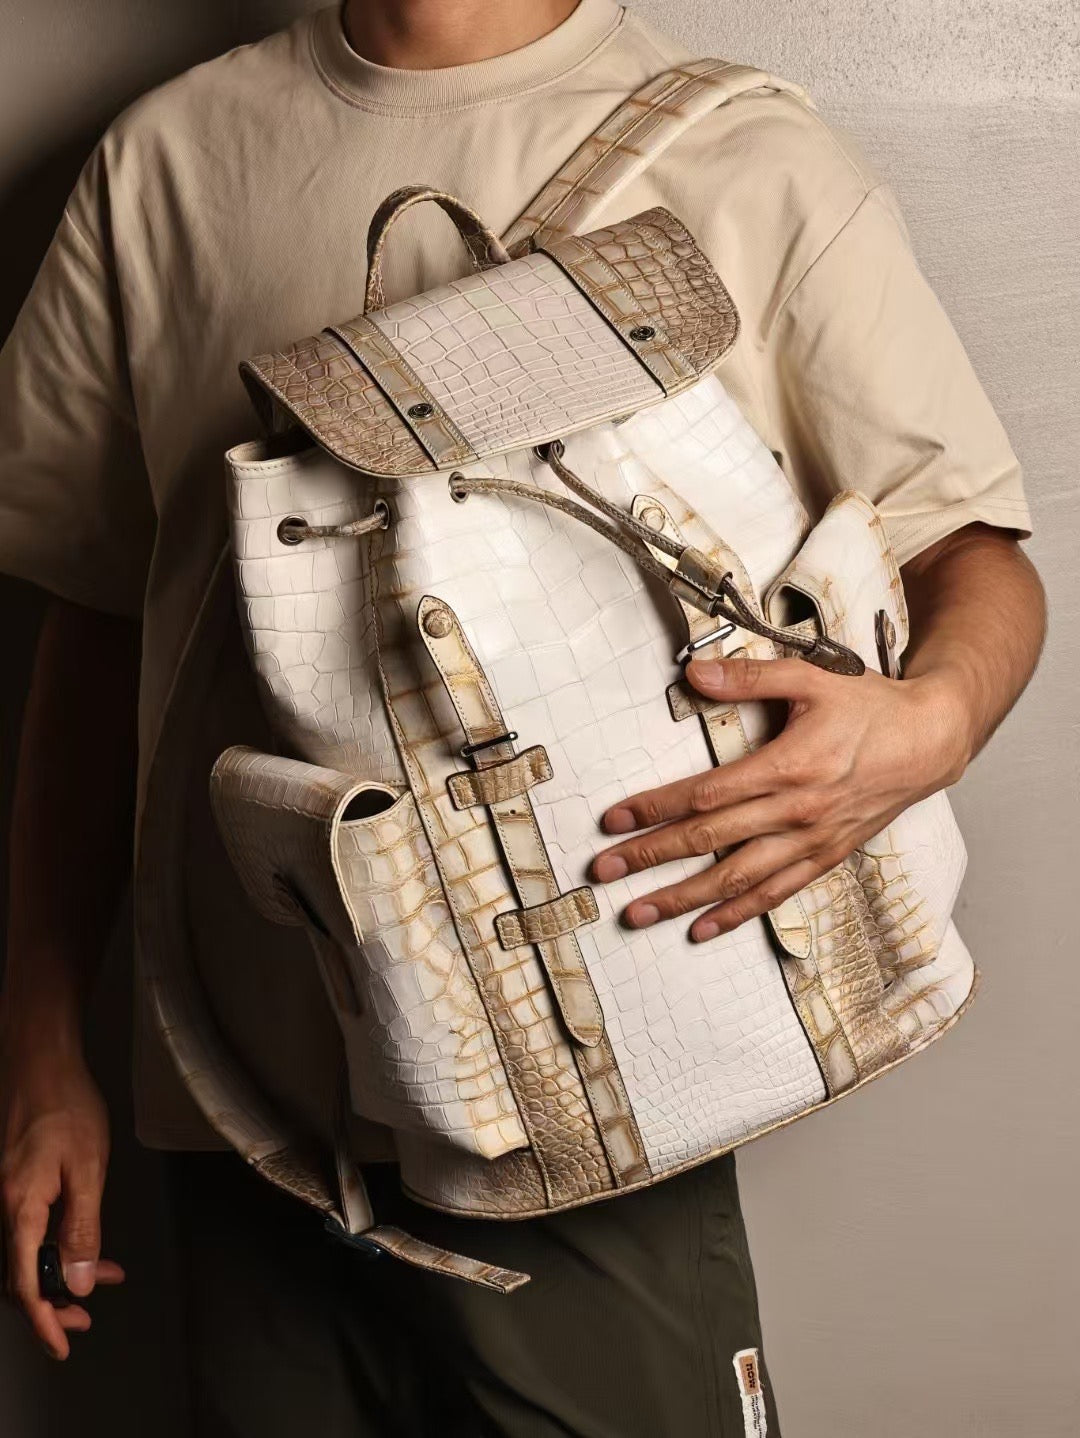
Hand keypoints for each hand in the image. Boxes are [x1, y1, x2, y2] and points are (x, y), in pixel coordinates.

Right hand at [0, 1038, 123, 1358]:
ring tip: (96, 1281)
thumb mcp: (87, 1168)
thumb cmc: (66, 1105)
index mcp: (18, 1209)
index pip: (24, 1284)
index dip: (43, 1321)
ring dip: (56, 1276)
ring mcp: (4, 1197)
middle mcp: (2, 1208)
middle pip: (17, 1277)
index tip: (61, 1345)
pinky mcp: (12, 1184)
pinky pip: (27, 1230)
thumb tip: (80, 1282)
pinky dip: (54, 1247)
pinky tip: (83, 1242)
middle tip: (82, 1320)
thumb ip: (83, 1228)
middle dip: (50, 1305)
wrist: (40, 1061)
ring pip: (23, 1256)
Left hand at [591, 655, 970, 941]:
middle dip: (650, 857)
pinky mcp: (823, 858)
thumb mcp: (811, 678)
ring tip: (639, 912)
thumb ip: (750, 678)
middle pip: (708, 841)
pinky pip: (773, 895)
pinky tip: (703, 928)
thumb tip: (696, 674)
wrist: (929, 742)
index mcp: (786, 767)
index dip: (654, 808)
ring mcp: (809, 842)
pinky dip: (736, 915)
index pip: (704, 794)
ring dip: (683, 898)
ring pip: (735, 879)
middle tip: (604, 872)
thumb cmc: (870, 709)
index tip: (614, 819)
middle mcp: (794, 813)